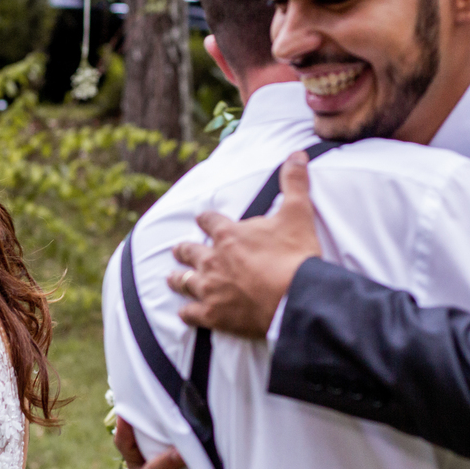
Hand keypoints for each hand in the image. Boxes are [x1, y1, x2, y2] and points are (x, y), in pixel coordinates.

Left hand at [168, 150, 320, 336]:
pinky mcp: (213, 315)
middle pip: (188, 251)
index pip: (208, 220)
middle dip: (183, 250)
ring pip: (183, 282)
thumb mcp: (298, 213)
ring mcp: (209, 288)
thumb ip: (294, 182)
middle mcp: (212, 260)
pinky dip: (186, 313)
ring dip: (177, 279)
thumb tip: (297, 153)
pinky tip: (184, 314)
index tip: (202, 217)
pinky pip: (190, 314)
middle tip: (177, 250)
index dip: (205, 218)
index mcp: (228, 234)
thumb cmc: (296, 256)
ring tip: (171, 278)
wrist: (297, 298)